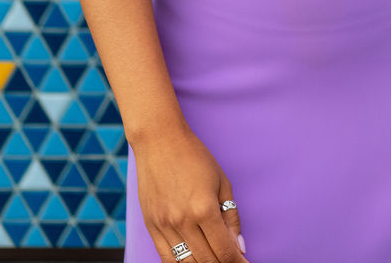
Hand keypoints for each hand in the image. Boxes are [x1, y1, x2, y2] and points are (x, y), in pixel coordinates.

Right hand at [132, 122, 249, 262]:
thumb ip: (231, 217)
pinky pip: (166, 258)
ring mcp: (164, 226)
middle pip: (207, 261)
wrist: (160, 141)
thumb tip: (239, 247)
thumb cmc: (194, 156)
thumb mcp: (222, 182)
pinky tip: (193, 262)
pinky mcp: (151, 226)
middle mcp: (183, 222)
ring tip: (214, 261)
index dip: (237, 262)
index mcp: (205, 209)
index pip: (224, 251)